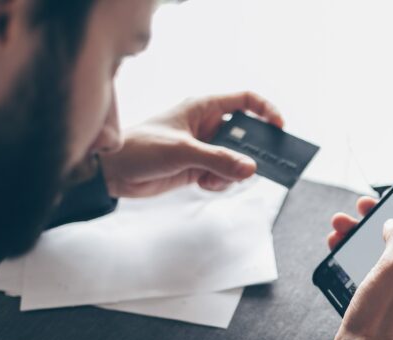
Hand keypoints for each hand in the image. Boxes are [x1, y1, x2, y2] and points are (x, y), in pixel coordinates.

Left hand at [100, 92, 283, 197]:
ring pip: (236, 160)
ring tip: (212, 179)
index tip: (279, 128)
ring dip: (231, 172)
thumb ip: (218, 160)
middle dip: (251, 152)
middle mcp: (206, 126)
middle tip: (260, 165)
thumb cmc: (140, 148)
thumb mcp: (182, 152)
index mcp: (203, 108)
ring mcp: (204, 148)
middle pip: (245, 134)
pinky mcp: (198, 167)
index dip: (265, 111)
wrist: (112, 172)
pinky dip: (219, 182)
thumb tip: (250, 169)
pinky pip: (223, 175)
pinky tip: (202, 184)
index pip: (244, 101)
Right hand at [326, 197, 392, 339]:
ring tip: (339, 228)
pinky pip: (374, 273)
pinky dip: (358, 260)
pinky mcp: (386, 305)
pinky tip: (339, 249)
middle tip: (360, 209)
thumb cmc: (380, 318)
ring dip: (361, 239)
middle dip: (377, 224)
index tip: (392, 200)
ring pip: (385, 256)